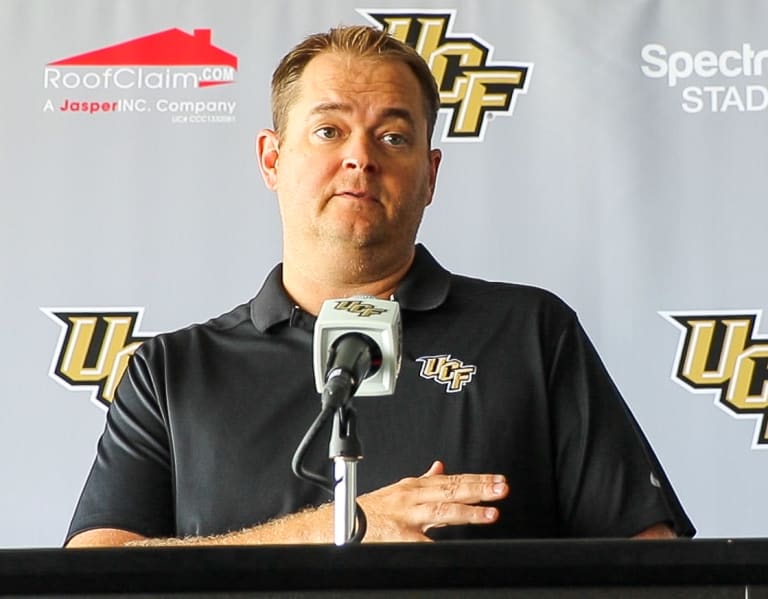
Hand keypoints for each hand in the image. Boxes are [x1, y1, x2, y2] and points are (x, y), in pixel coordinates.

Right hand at [357, 460, 507, 541]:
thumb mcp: (399, 490)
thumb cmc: (372, 510)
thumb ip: (424, 481)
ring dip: (467, 512)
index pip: (451, 480)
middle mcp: (412, 497)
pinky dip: (437, 542)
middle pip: (450, 490)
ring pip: (441, 511)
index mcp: (414, 486)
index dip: (476, 480)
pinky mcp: (398, 535)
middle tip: (501, 489)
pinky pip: (422, 541)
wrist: (341, 523)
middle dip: (478, 490)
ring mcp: (406, 516)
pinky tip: (457, 546)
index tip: (498, 479)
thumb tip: (442, 467)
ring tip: (490, 514)